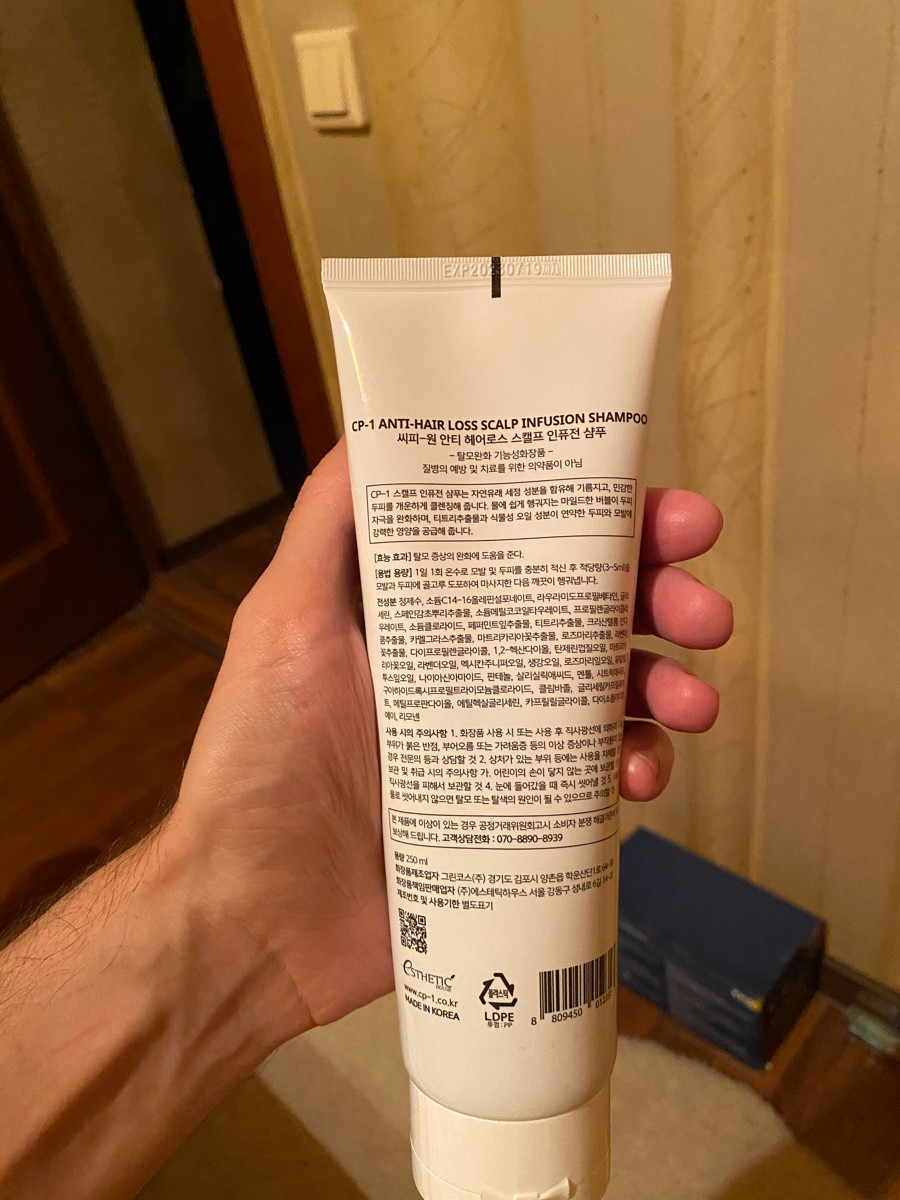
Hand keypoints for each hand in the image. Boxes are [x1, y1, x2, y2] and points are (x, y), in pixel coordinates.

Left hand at [164, 441, 731, 1038]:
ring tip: (694, 702)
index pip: (531, 544)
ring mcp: (501, 749)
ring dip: (669, 686)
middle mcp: (472, 670)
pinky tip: (636, 777)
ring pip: (612, 696)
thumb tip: (380, 425)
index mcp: (429, 614)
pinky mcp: (518, 821)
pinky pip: (598, 785)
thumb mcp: (283, 620)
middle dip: (663, 602)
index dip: (608, 522)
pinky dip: (636, 769)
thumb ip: (331, 526)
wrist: (254, 921)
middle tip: (706, 613)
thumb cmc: (260, 757)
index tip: (673, 515)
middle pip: (590, 615)